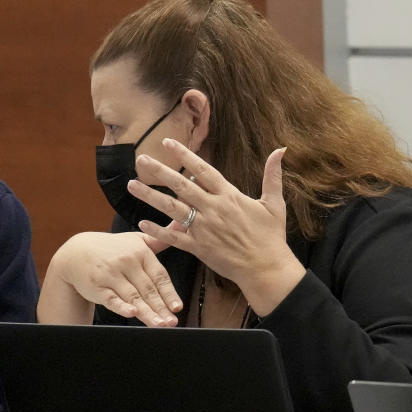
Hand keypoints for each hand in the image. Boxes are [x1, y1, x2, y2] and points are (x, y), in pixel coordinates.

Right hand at [40, 231, 181, 326]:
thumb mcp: (136, 240)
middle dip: (161, 307)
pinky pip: (111, 298)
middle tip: (172, 322)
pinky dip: (121, 306)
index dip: (169, 293)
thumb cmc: (113, 248)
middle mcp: (126, 262)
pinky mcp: (97, 286)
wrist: (77, 252)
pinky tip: (131, 313)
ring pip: (133, 296)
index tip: (177, 307)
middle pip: (147, 289)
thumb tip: (185, 223)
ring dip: (146, 312)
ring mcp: (110, 274)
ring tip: (159, 324)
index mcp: (140, 252)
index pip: (159, 276)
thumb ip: (161, 238)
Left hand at [128, 138, 304, 315]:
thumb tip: (280, 150)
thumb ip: (273, 175)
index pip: (203, 170)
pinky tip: (141, 224)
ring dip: (150, 196)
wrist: (266, 269)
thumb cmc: (271, 237)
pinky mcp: (199, 248)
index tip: (168, 142)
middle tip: (141, 159)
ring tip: (132, 185)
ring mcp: (204, 229)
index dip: (184, 155)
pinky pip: (174, 238)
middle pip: (181, 185)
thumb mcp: (274, 203)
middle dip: (159, 171)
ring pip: (172, 209)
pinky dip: (157, 231)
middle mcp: (213, 209)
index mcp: (229, 196)